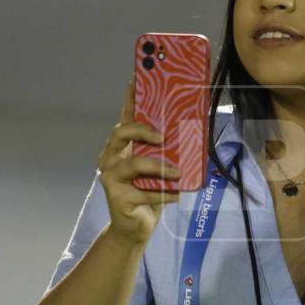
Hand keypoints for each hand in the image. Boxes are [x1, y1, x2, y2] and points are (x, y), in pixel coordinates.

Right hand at [97, 74, 179, 246]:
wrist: (136, 227)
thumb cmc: (149, 193)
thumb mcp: (160, 168)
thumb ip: (167, 152)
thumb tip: (192, 131)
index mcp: (123, 146)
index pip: (126, 116)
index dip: (131, 97)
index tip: (137, 77)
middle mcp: (112, 157)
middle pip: (120, 133)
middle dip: (142, 130)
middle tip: (163, 136)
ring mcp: (111, 177)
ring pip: (133, 164)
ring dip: (159, 167)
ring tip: (177, 173)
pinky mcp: (118, 197)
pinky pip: (145, 192)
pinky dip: (164, 193)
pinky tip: (176, 194)